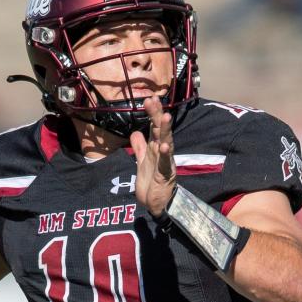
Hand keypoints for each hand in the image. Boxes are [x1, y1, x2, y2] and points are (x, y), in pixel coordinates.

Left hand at [129, 96, 175, 216]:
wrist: (156, 203)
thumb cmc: (151, 181)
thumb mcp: (142, 161)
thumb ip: (139, 146)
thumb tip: (135, 132)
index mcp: (155, 147)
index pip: (153, 126)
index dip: (152, 113)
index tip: (149, 99)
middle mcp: (161, 151)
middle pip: (160, 129)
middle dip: (157, 115)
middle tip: (154, 100)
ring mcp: (165, 161)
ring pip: (166, 141)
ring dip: (165, 130)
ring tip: (166, 117)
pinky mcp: (165, 173)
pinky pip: (165, 162)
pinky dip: (165, 153)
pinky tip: (164, 145)